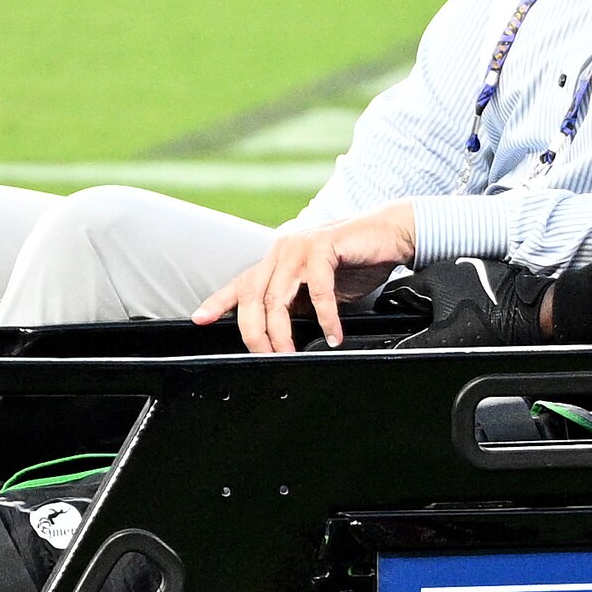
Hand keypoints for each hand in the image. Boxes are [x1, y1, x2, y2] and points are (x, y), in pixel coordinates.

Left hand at [193, 200, 425, 353]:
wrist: (391, 235)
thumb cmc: (357, 262)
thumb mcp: (320, 291)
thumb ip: (298, 306)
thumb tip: (285, 337)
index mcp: (277, 261)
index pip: (241, 284)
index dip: (218, 302)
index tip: (201, 319)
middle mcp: (281, 250)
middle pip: (252, 297)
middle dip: (254, 333)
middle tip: (266, 356)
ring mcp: (299, 246)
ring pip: (277, 297)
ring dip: (283, 332)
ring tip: (292, 351)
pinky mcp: (323, 245)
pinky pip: (317, 290)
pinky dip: (325, 317)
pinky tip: (333, 334)